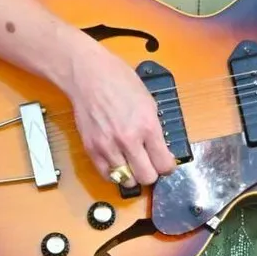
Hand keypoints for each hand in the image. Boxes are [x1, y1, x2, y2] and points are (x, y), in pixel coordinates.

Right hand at [61, 39, 179, 186]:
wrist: (89, 75)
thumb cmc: (118, 81)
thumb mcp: (148, 101)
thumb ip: (154, 128)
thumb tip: (160, 149)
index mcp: (147, 125)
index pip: (164, 164)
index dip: (168, 167)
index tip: (166, 164)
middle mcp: (128, 139)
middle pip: (147, 177)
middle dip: (152, 174)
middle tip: (150, 165)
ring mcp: (108, 146)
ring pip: (127, 180)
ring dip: (132, 175)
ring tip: (132, 164)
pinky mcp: (92, 149)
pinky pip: (107, 175)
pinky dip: (115, 174)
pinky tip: (118, 163)